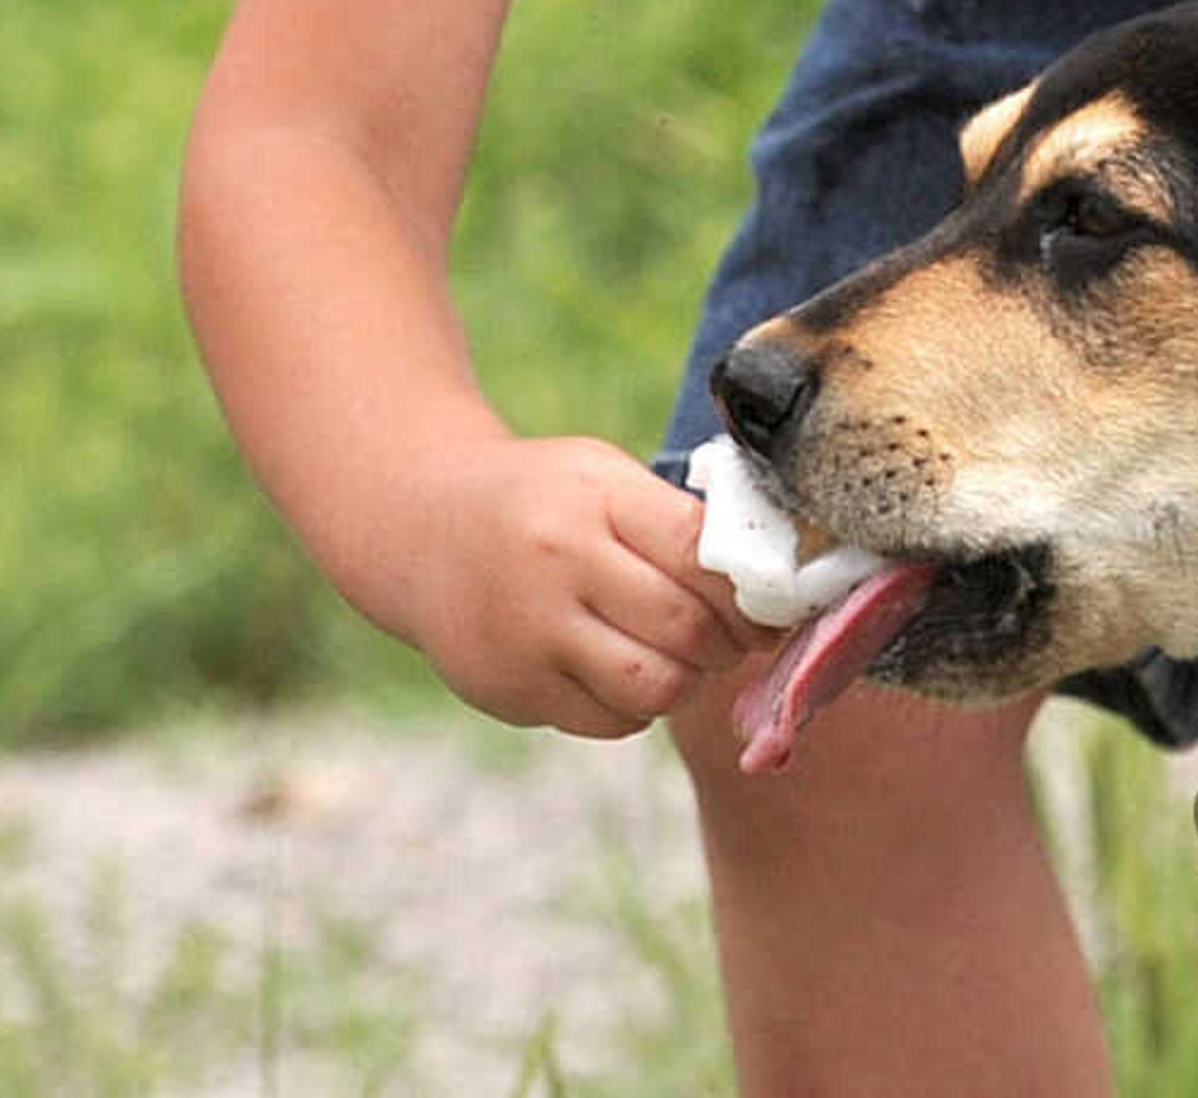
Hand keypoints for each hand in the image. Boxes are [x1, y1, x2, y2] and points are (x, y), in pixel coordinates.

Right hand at [389, 432, 780, 737]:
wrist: (423, 529)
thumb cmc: (543, 500)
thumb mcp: (605, 476)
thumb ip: (677, 519)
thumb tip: (771, 578)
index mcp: (596, 500)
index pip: (702, 555)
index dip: (754, 592)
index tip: (775, 606)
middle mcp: (560, 566)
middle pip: (686, 630)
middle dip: (730, 644)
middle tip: (736, 640)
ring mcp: (529, 634)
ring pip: (654, 688)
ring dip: (689, 682)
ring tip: (685, 658)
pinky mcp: (510, 690)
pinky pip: (611, 722)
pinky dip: (638, 707)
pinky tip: (626, 671)